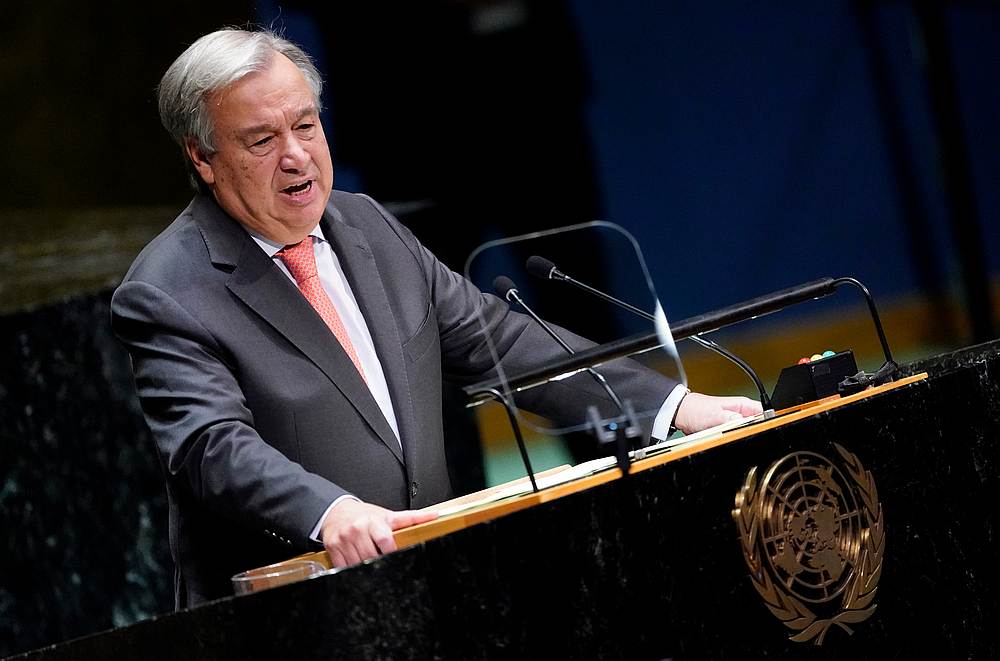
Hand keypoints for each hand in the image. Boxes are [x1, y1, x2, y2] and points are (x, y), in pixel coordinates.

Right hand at [319, 499, 436, 567]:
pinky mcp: (333, 547)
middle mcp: (358, 529)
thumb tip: (435, 515)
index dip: (391, 552)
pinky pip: (343, 566)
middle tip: (383, 562)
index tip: (395, 557)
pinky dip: (351, 569)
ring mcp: (345, 539)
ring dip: (365, 567)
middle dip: (379, 562)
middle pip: (371, 556)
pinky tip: (357, 564)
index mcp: (374, 521)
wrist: (337, 511)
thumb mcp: (388, 515)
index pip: (385, 540)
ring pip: (357, 563)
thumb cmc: (366, 515)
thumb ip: (411, 518)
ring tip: (371, 563)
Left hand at [673, 392, 762, 433]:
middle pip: (756, 427)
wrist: (681, 414)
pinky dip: (730, 441)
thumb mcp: (715, 414)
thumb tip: (745, 423)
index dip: (767, 424)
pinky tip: (723, 441)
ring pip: (745, 435)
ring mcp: (734, 423)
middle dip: (750, 434)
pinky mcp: (727, 432)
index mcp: (743, 405)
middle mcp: (741, 414)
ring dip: (738, 439)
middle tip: (737, 437)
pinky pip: (734, 439)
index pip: (764, 414)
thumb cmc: (696, 409)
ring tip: (725, 438)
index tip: (761, 432)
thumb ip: (732, 419)